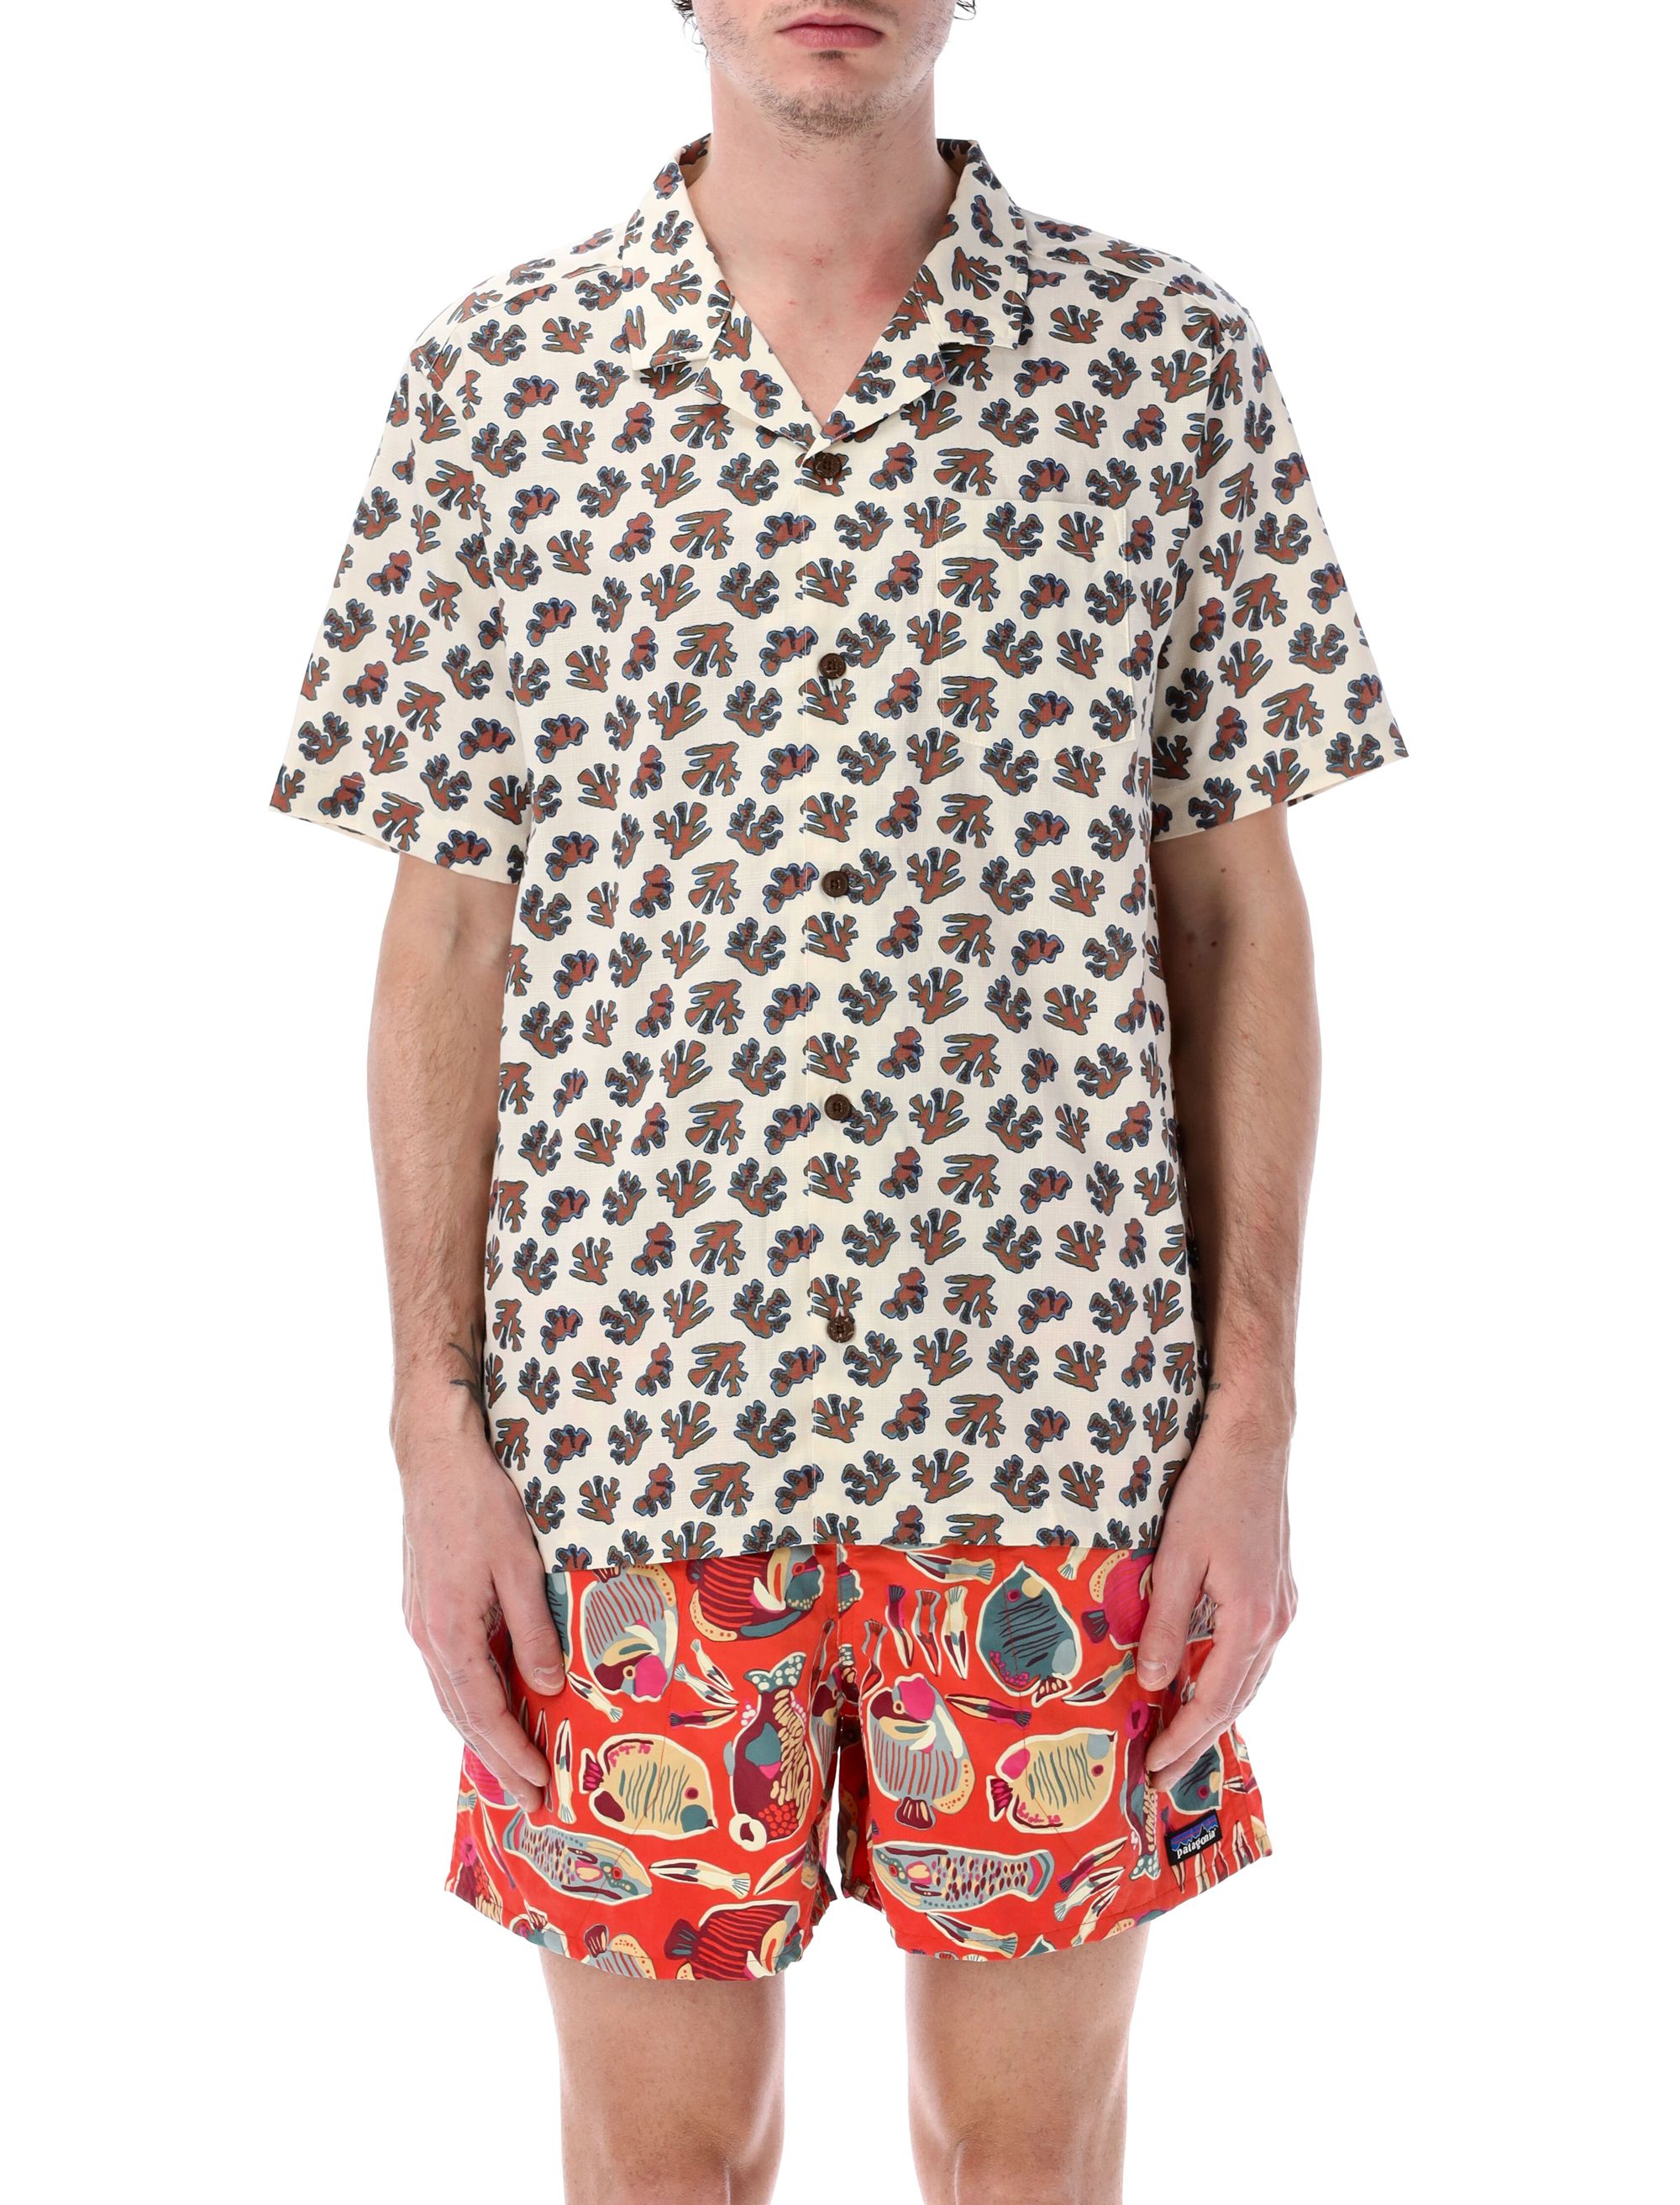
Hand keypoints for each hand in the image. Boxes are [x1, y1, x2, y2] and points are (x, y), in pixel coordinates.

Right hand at [397, 1403, 563, 1812]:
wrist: (434, 1457)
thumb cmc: (481, 1503)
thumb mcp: (520, 1566)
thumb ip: (532, 1632)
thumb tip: (548, 1688)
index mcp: (450, 1630)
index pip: (483, 1712)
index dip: (512, 1753)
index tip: (539, 1786)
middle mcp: (427, 1635)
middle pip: (461, 1717)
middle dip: (495, 1763)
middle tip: (527, 1803)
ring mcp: (420, 1623)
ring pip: (450, 1698)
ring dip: (479, 1740)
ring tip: (509, 1775)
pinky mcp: (423, 1608)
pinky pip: (447, 1673)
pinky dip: (467, 1704)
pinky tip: (486, 1714)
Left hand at [1136, 1400, 1296, 1793]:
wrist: (1254, 1441)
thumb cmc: (1211, 1492)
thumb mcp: (1175, 1559)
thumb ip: (1166, 1626)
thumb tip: (1155, 1685)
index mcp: (1251, 1620)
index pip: (1214, 1700)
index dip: (1183, 1738)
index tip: (1153, 1767)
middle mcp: (1276, 1622)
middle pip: (1237, 1700)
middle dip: (1199, 1741)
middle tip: (1163, 1777)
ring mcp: (1284, 1607)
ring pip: (1250, 1679)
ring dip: (1217, 1714)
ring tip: (1181, 1744)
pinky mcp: (1279, 1591)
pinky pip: (1255, 1654)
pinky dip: (1230, 1680)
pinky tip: (1209, 1687)